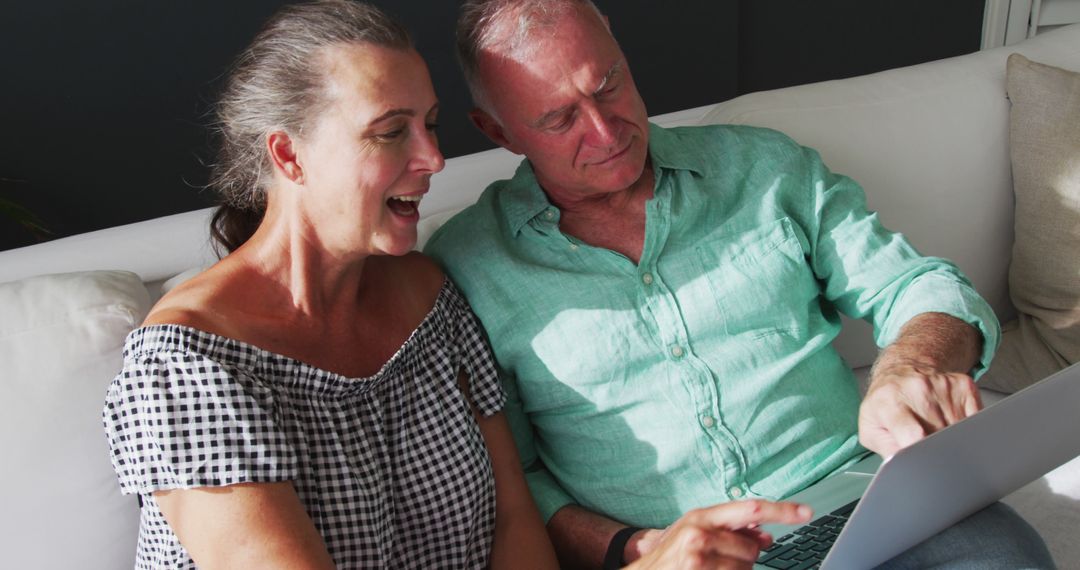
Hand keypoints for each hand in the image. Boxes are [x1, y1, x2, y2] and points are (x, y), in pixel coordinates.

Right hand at [623, 500, 811, 568]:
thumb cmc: (671, 553)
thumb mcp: (697, 532)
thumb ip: (731, 530)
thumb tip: (766, 535)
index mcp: (702, 516)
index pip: (751, 508)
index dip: (782, 510)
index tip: (806, 512)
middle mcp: (700, 533)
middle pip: (752, 548)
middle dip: (745, 556)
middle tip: (723, 558)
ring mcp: (699, 558)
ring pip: (745, 568)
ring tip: (712, 568)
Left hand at [859, 360, 981, 457]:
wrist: (900, 370)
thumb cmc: (884, 402)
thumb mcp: (871, 428)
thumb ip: (886, 450)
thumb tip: (905, 468)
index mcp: (889, 403)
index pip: (912, 434)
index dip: (920, 452)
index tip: (924, 462)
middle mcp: (917, 390)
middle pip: (940, 437)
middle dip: (936, 449)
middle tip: (924, 445)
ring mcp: (942, 386)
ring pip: (960, 430)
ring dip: (951, 438)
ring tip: (932, 429)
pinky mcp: (963, 386)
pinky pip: (974, 418)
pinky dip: (965, 426)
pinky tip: (946, 419)